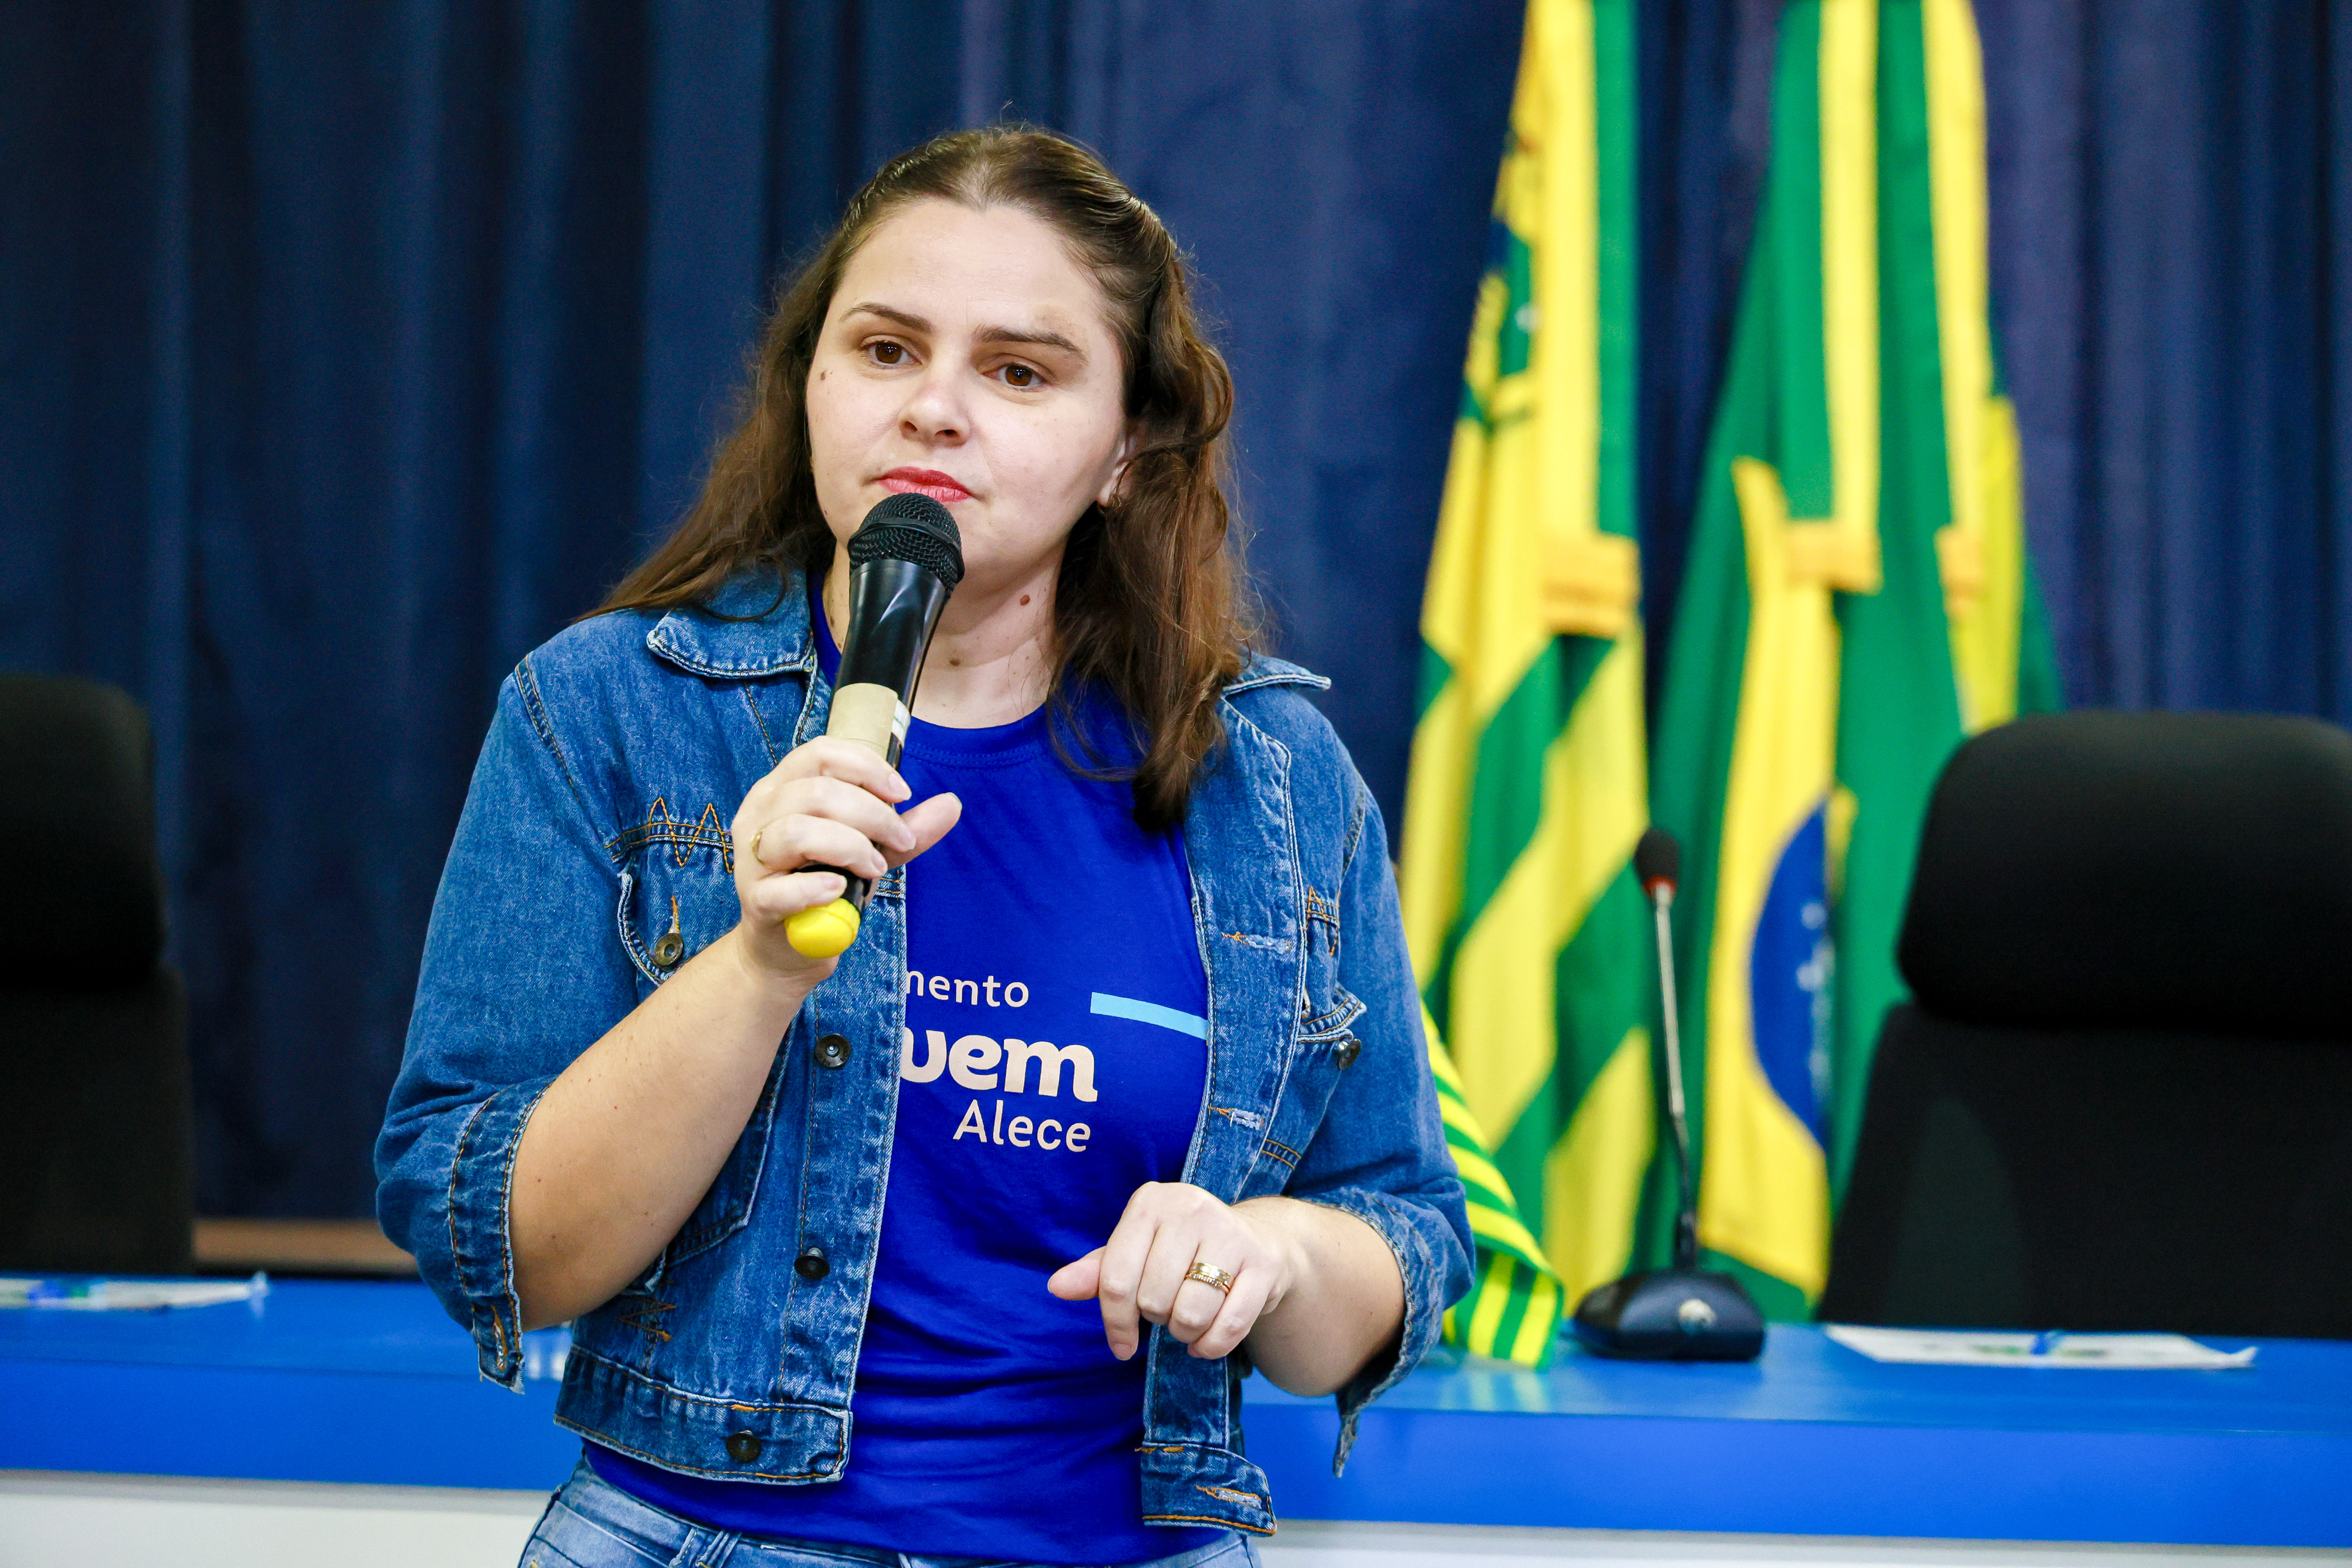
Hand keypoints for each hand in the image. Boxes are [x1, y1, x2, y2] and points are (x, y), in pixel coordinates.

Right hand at [729, 736, 960, 985]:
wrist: (789, 946)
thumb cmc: (824, 884)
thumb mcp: (870, 850)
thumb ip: (905, 828)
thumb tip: (951, 803)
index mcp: (782, 789)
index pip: (820, 754)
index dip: (866, 767)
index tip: (903, 794)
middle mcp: (760, 814)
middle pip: (816, 792)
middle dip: (872, 814)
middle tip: (901, 841)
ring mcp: (753, 858)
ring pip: (797, 831)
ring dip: (850, 846)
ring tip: (876, 867)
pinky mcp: (756, 901)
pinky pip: (783, 889)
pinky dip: (816, 888)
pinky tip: (840, 889)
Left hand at [1047, 1183, 1297, 1361]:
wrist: (1257, 1241)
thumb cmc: (1181, 1251)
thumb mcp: (1137, 1253)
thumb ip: (1098, 1272)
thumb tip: (1056, 1286)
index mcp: (1152, 1203)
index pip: (1116, 1278)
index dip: (1115, 1322)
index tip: (1121, 1344)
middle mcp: (1192, 1209)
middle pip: (1153, 1299)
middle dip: (1156, 1318)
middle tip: (1168, 1308)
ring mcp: (1231, 1234)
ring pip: (1190, 1314)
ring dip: (1184, 1332)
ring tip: (1187, 1318)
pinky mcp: (1263, 1264)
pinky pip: (1229, 1326)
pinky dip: (1212, 1345)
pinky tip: (1207, 1338)